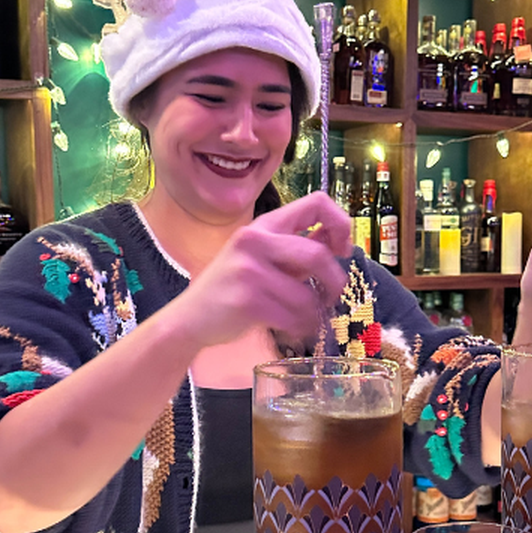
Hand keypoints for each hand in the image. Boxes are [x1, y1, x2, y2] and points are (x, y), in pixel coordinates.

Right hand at [164, 191, 350, 349]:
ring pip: (308, 294)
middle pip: (318, 255)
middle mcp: (254, 241)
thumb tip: (339, 241)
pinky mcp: (247, 301)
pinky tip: (292, 329)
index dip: (340, 224)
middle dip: (335, 281)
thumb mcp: (260, 257)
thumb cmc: (231, 288)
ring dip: (315, 312)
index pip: (316, 203)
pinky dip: (300, 328)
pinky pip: (293, 317)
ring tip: (305, 318)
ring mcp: (249, 271)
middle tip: (332, 296)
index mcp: (263, 225)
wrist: (190, 318)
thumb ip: (295, 248)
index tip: (341, 249)